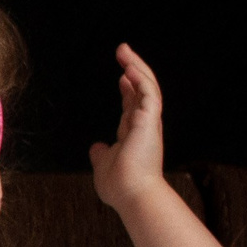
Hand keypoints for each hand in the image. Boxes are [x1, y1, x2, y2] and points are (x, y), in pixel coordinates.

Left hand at [89, 43, 173, 212]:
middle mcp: (144, 126)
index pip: (133, 106)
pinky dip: (140, 78)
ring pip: (147, 86)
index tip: (122, 75)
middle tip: (123, 52)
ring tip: (124, 51)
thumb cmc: (120, 185)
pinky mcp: (150, 120)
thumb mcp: (104, 165)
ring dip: (137, 67)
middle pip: (141, 90)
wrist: (132, 195)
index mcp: (134, 134)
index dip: (128, 89)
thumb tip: (96, 147)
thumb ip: (102, 154)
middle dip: (133, 70)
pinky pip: (148, 93)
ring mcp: (149, 122)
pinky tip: (129, 67)